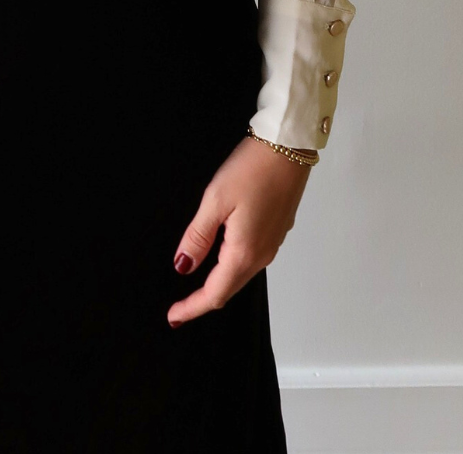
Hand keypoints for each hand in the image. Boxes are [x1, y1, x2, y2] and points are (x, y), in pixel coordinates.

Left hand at [167, 133, 311, 325]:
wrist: (289, 146)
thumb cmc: (253, 168)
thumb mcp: (215, 200)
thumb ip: (198, 236)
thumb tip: (183, 266)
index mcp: (244, 251)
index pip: (215, 293)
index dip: (192, 308)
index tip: (173, 317)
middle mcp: (262, 254)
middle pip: (229, 288)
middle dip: (204, 300)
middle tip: (180, 307)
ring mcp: (272, 242)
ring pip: (241, 274)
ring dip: (219, 283)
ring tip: (196, 285)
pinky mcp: (277, 230)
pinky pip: (251, 258)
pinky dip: (233, 266)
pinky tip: (221, 255)